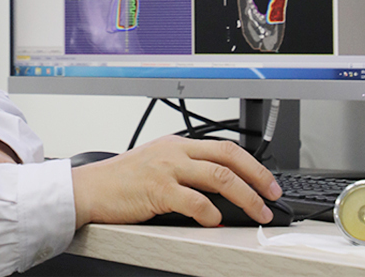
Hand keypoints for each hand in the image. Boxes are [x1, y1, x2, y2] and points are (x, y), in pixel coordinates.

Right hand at [70, 136, 281, 228]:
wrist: (91, 188)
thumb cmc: (122, 181)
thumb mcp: (157, 164)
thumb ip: (185, 170)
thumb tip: (220, 190)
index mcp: (177, 144)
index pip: (224, 147)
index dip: (251, 164)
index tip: (267, 181)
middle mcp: (175, 151)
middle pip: (228, 157)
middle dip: (257, 176)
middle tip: (272, 195)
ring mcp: (167, 169)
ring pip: (219, 177)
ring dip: (245, 196)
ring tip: (257, 212)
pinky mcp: (158, 190)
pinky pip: (194, 201)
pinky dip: (211, 213)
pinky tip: (217, 221)